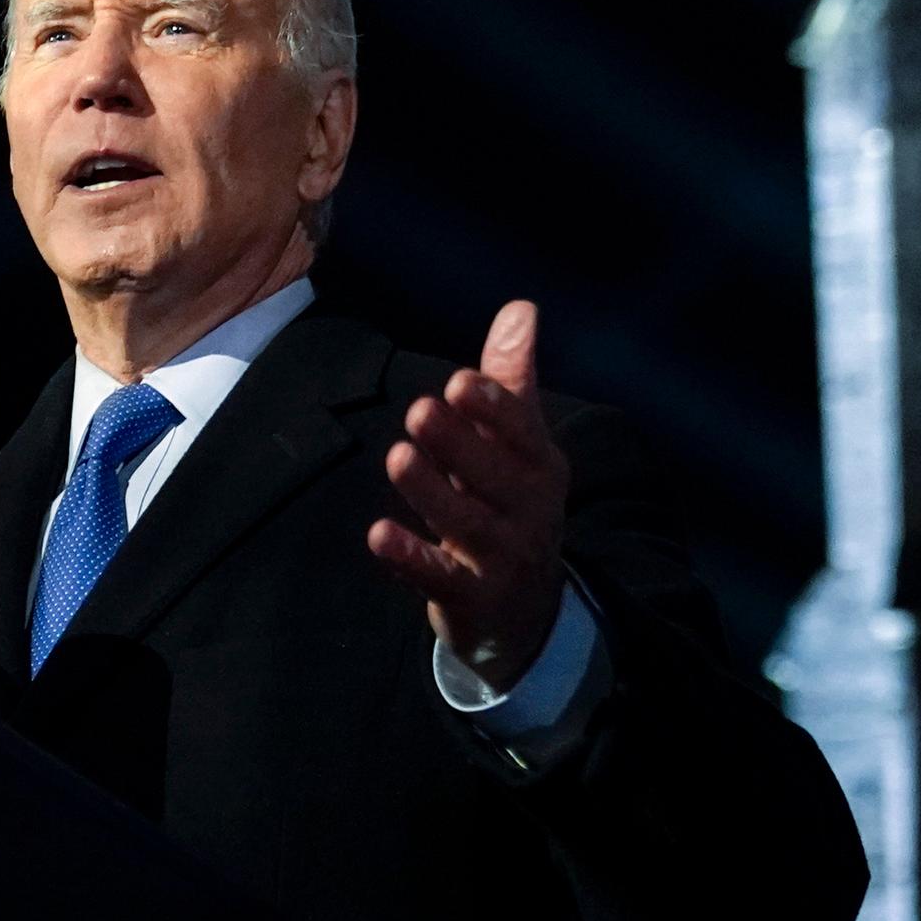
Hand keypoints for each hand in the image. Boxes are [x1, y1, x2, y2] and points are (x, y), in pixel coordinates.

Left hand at [365, 298, 568, 687]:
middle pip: (496, 477)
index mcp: (541, 467)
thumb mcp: (518, 447)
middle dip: (460, 444)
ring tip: (397, 457)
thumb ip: (511, 380)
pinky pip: (440, 579)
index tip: (460, 381)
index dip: (496, 409)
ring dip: (431, 492)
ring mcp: (503, 560)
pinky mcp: (473, 599)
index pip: (524, 434)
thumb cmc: (512, 507)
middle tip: (419, 410)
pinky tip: (379, 535)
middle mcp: (530, 513)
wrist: (525, 613)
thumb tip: (521, 307)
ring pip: (467, 525)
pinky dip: (411, 559)